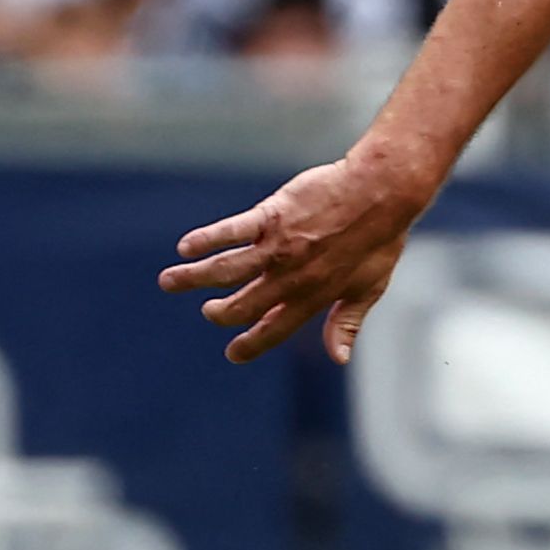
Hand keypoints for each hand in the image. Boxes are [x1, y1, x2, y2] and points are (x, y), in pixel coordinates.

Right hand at [158, 149, 437, 363]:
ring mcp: (278, 247)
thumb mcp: (369, 287)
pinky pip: (230, 231)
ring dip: (193, 278)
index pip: (274, 330)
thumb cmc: (379, 239)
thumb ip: (346, 322)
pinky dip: (205, 240)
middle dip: (220, 314)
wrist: (382, 191)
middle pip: (242, 305)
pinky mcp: (271, 216)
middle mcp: (290, 277)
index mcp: (313, 297)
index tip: (234, 354)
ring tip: (168, 282)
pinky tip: (185, 247)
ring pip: (225, 270)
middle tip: (210, 312)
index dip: (251, 345)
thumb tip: (339, 358)